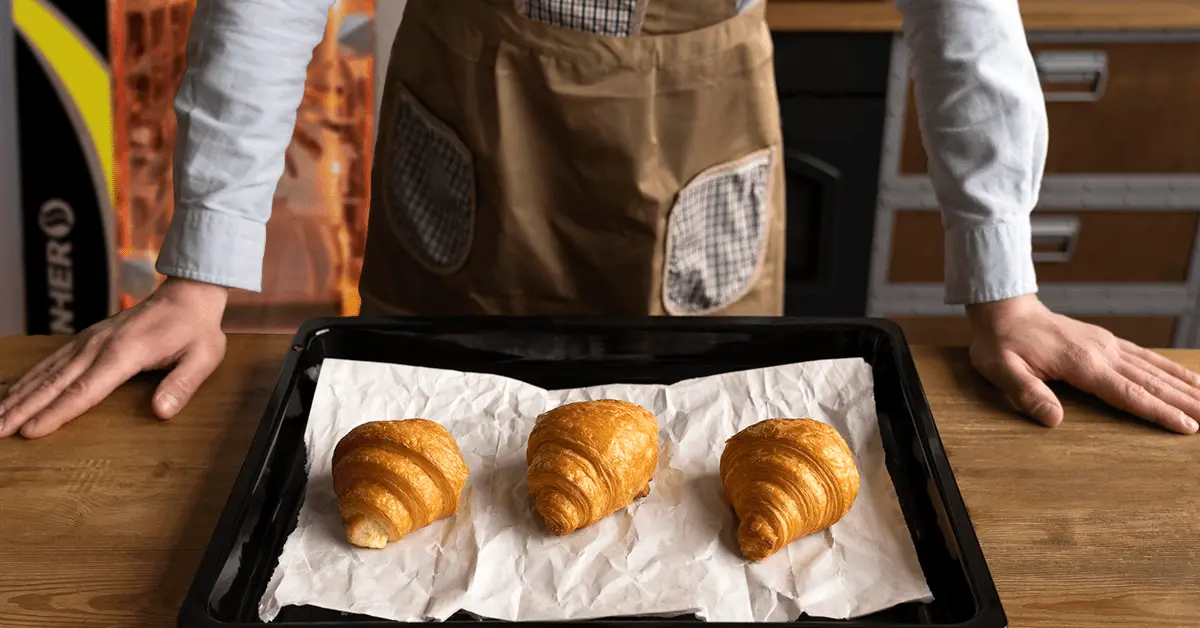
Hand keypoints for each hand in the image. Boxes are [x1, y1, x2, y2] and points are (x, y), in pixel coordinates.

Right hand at [0, 278, 228, 438]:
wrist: (187, 296)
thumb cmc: (197, 331)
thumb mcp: (203, 358)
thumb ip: (182, 385)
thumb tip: (161, 412)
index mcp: (125, 353)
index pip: (85, 389)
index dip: (57, 412)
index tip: (30, 432)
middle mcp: (98, 346)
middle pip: (54, 383)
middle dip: (22, 409)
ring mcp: (89, 341)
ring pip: (46, 372)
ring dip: (17, 396)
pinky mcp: (87, 340)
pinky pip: (51, 362)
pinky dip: (28, 380)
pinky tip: (11, 394)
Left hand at [966, 294, 1199, 433]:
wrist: (1005, 310)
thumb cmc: (1001, 343)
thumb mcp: (1002, 370)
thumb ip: (1027, 394)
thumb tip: (1054, 420)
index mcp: (1081, 363)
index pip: (1128, 393)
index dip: (1159, 412)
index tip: (1187, 428)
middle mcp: (1103, 352)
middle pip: (1152, 382)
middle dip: (1186, 403)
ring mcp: (1108, 345)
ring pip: (1156, 369)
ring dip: (1187, 387)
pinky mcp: (1107, 342)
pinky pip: (1147, 357)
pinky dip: (1172, 369)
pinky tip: (1191, 379)